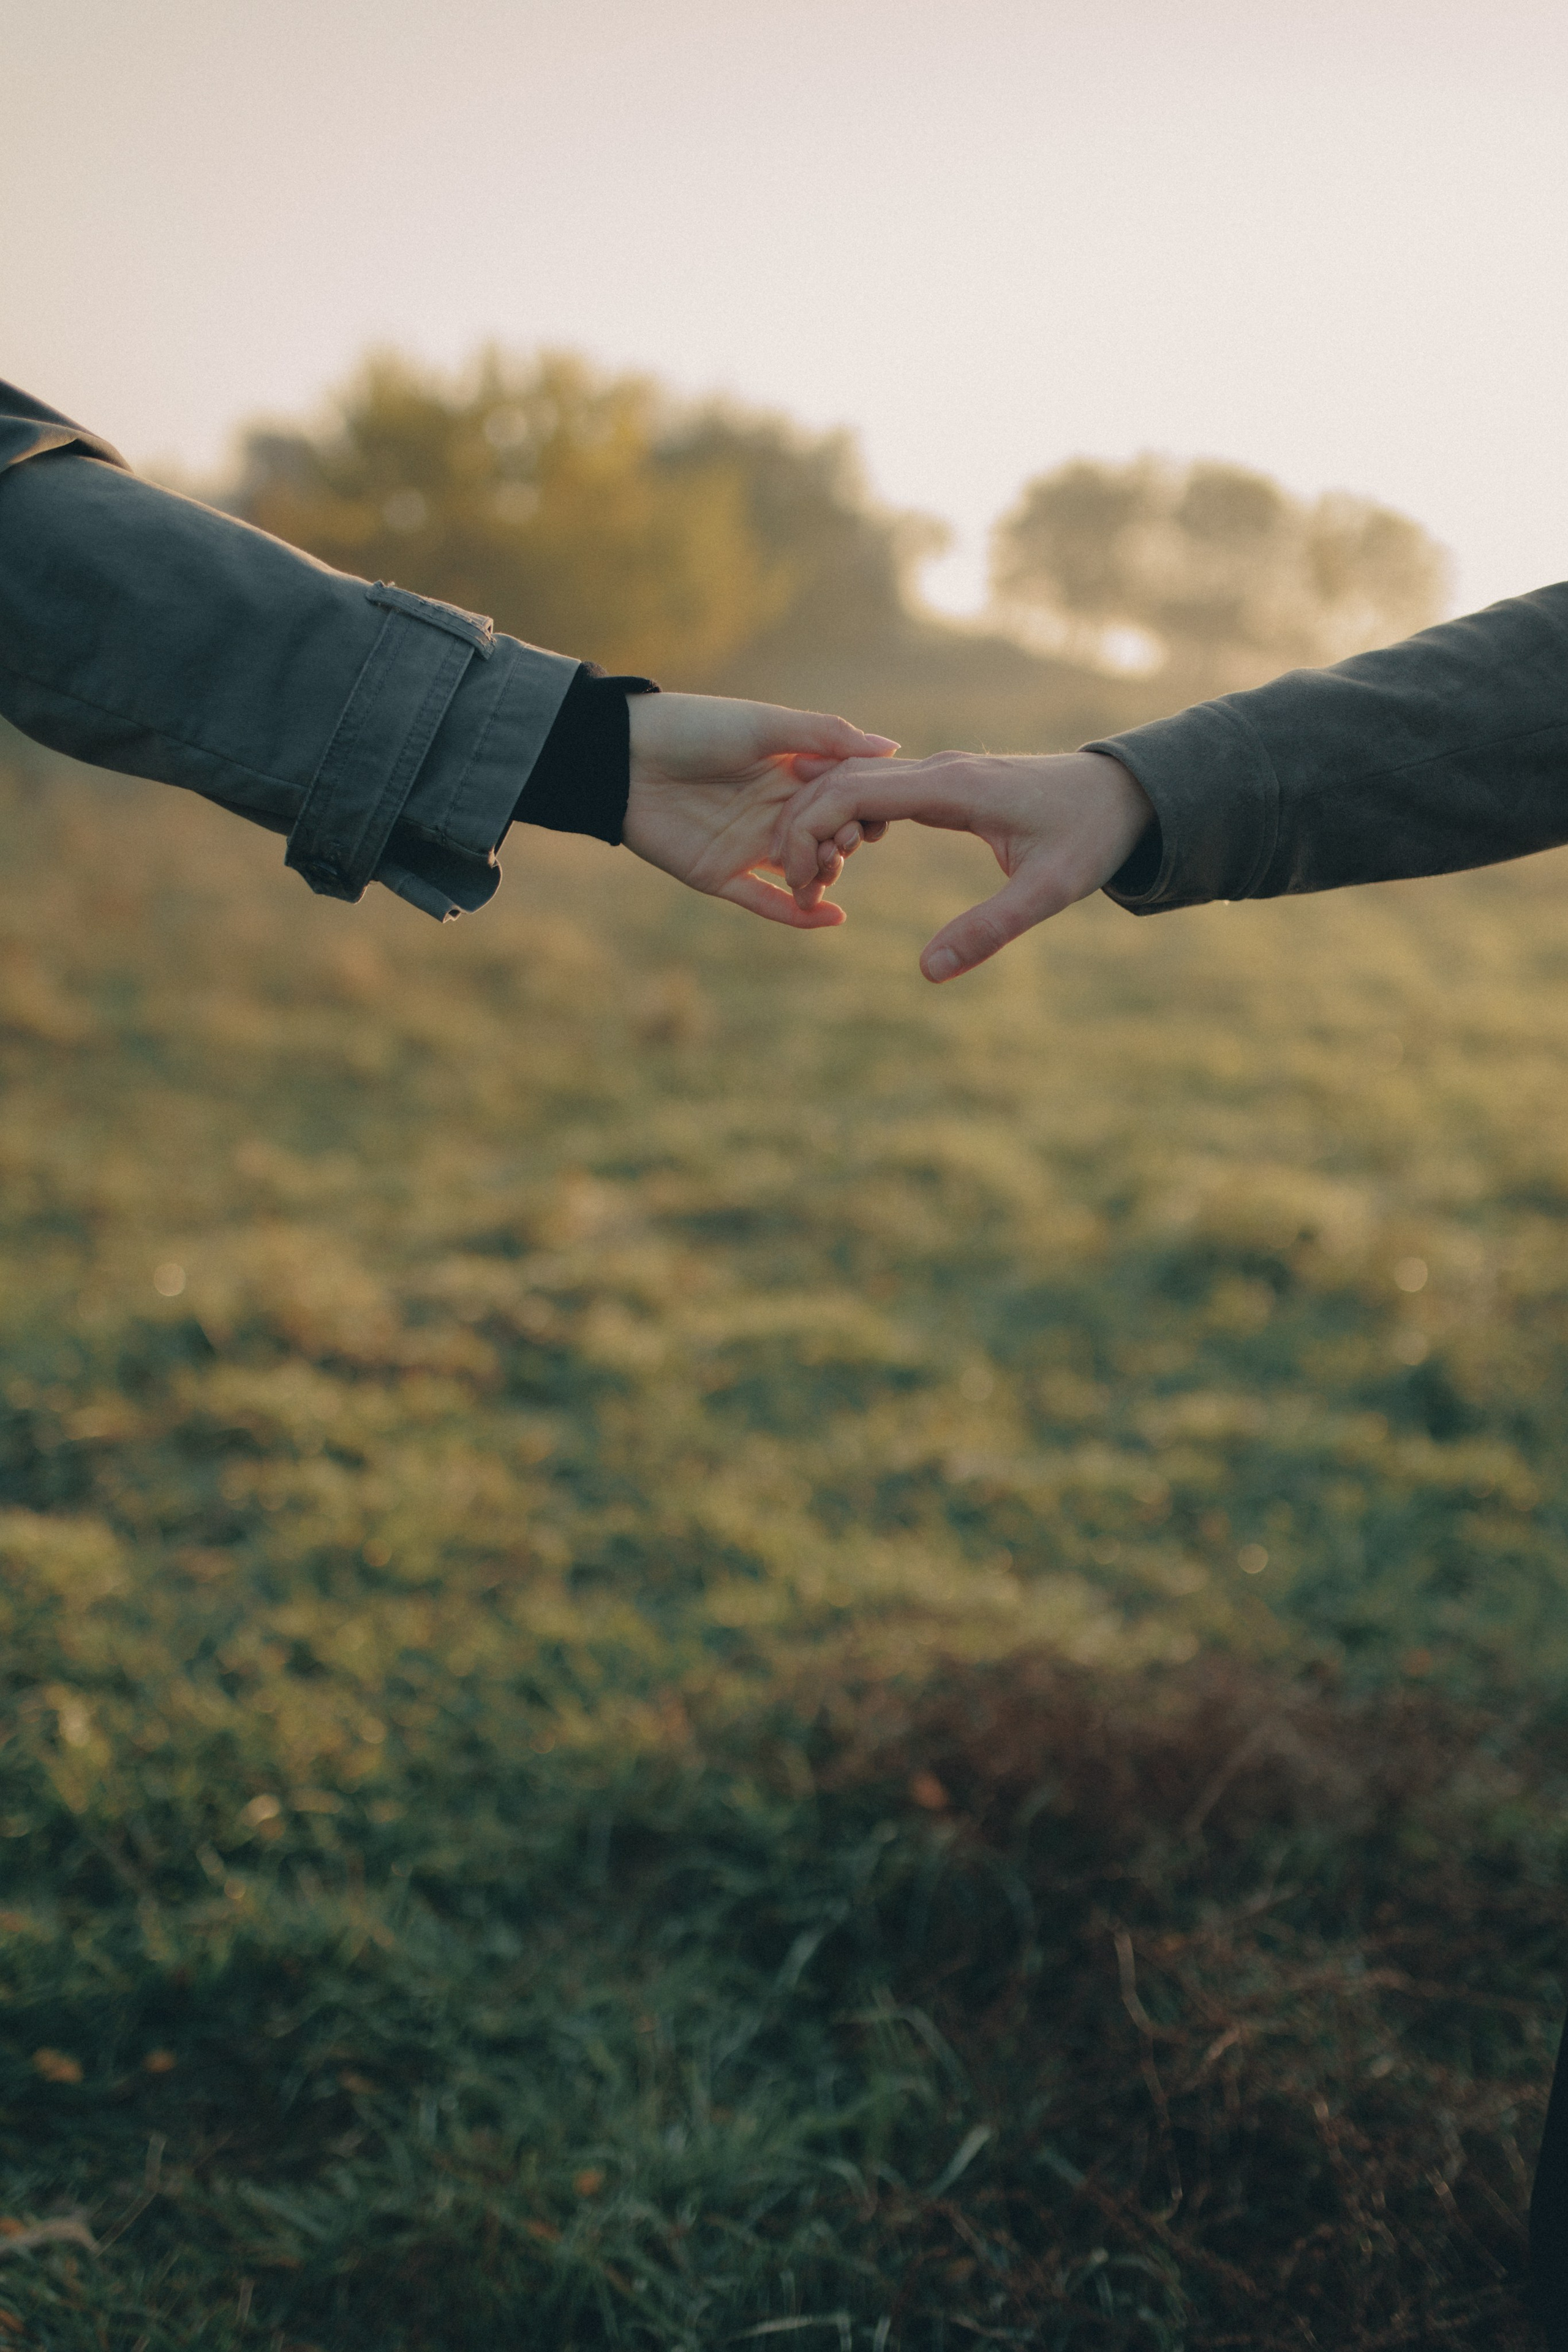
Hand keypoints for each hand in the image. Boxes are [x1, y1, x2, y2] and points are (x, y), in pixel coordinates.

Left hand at [622, 692, 897, 928]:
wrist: (624, 757)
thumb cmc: (694, 727)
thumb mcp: (765, 724)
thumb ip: (825, 736)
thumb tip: (890, 748)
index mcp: (786, 773)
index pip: (838, 799)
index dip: (859, 808)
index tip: (876, 814)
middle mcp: (771, 811)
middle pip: (825, 838)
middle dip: (843, 844)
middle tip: (848, 842)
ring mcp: (747, 846)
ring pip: (801, 871)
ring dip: (825, 876)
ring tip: (834, 872)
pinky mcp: (720, 875)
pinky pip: (765, 901)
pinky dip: (798, 915)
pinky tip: (834, 917)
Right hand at [774, 749, 1154, 978]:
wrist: (1125, 792)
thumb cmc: (1091, 837)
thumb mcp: (1049, 892)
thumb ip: (990, 931)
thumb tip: (928, 973)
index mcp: (954, 787)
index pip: (854, 790)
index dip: (810, 829)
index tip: (798, 879)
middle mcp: (939, 770)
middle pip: (841, 781)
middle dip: (803, 829)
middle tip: (796, 888)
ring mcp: (939, 772)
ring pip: (854, 782)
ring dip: (822, 824)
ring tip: (816, 881)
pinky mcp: (944, 784)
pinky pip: (878, 790)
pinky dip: (848, 818)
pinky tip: (844, 857)